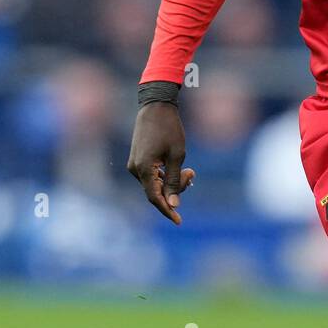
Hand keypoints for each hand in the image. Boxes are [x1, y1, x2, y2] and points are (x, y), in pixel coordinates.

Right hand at [127, 102, 195, 223]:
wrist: (156, 106)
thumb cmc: (169, 129)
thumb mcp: (177, 155)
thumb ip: (174, 181)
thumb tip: (172, 204)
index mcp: (144, 169)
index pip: (155, 198)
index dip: (167, 210)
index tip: (179, 221)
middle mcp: (135, 169)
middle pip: (156, 192)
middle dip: (176, 189)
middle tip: (192, 173)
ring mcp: (134, 165)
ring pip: (155, 184)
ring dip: (172, 182)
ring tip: (189, 170)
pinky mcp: (137, 160)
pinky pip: (152, 176)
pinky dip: (165, 176)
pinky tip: (179, 169)